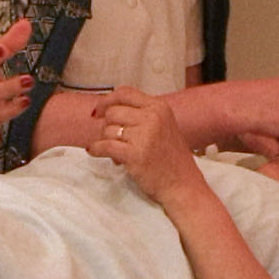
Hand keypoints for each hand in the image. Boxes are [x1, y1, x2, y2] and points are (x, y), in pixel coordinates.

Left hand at [91, 88, 199, 206]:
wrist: (183, 185)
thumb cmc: (171, 159)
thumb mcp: (163, 126)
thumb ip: (141, 115)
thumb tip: (106, 108)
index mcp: (159, 107)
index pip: (125, 93)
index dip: (107, 100)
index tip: (98, 111)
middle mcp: (153, 117)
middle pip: (113, 112)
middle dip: (107, 127)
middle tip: (114, 140)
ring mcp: (144, 135)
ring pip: (107, 130)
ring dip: (106, 141)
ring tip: (118, 153)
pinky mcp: (135, 154)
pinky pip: (105, 146)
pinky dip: (96, 149)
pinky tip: (95, 152)